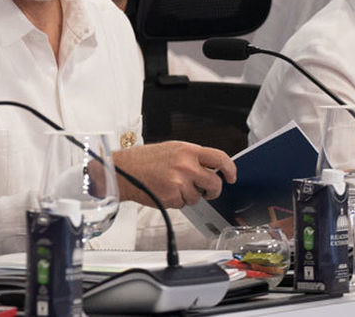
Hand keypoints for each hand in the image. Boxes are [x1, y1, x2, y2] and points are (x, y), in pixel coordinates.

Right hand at [111, 141, 236, 207]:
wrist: (124, 171)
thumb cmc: (145, 160)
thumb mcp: (172, 150)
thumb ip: (193, 158)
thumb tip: (211, 168)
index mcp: (187, 150)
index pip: (219, 158)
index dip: (230, 169)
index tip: (231, 176)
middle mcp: (186, 165)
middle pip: (214, 183)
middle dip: (213, 191)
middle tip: (208, 191)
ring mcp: (180, 182)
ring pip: (198, 197)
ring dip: (189, 196)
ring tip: (173, 187)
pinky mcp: (172, 197)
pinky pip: (183, 204)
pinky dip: (177, 201)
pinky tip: (165, 192)